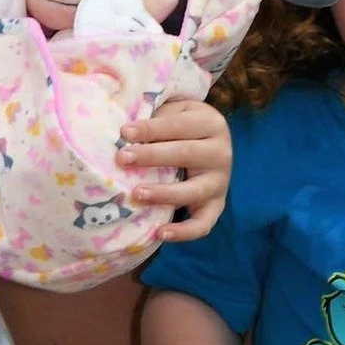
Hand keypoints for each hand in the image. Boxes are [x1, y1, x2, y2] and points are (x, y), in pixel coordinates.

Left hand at [116, 96, 232, 239]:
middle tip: (122, 158)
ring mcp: (221, 182)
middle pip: (185, 154)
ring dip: (163, 193)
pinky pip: (204, 224)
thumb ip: (155, 118)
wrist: (211, 141)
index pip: (177, 126)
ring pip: (193, 191)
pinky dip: (184, 232)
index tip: (124, 132)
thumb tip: (124, 131)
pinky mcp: (218, 206)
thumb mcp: (175, 111)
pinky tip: (160, 233)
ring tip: (136, 193)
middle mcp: (221, 153)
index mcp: (211, 123)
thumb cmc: (182, 124)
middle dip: (151, 156)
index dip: (150, 129)